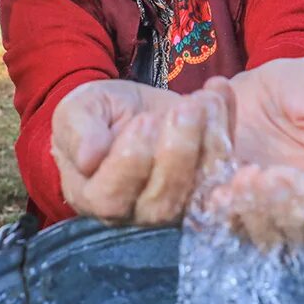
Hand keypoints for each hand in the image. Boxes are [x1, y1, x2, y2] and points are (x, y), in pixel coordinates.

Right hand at [51, 80, 229, 225]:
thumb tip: (88, 158)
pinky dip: (227, 127)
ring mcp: (177, 205)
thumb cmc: (97, 116)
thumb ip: (77, 133)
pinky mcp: (208, 186)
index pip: (111, 199)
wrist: (131, 111)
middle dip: (178, 152)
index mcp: (93, 197)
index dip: (130, 164)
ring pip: (199, 189)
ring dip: (208, 141)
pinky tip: (218, 92)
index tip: (143, 122)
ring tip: (204, 100)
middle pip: (162, 202)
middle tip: (185, 109)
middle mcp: (137, 212)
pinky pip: (225, 167)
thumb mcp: (78, 111)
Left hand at [205, 59, 303, 238]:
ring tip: (242, 174)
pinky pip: (221, 225)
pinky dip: (218, 208)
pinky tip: (215, 185)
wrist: (249, 82)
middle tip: (270, 176)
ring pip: (264, 237)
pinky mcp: (226, 212)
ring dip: (251, 211)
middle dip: (289, 208)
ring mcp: (267, 218)